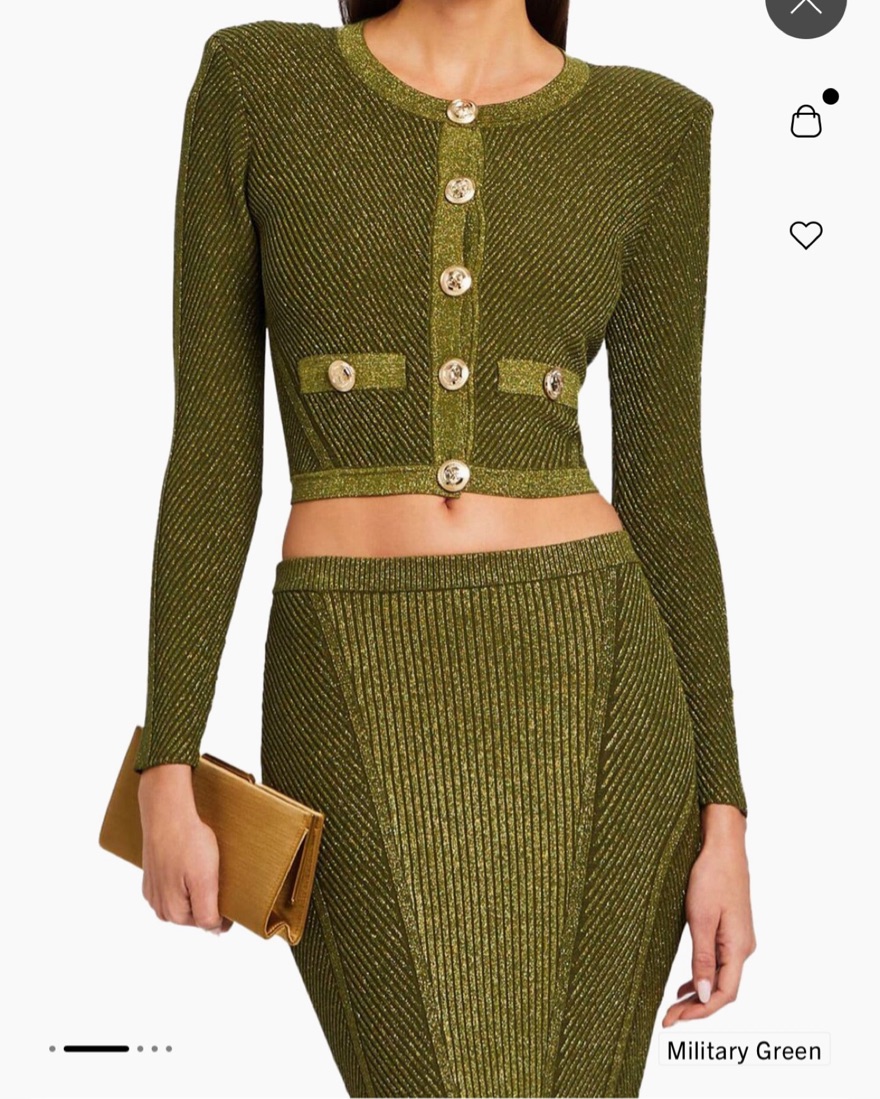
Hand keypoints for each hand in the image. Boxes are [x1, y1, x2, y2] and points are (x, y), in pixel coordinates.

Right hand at [138, 763, 233, 934]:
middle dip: (208, 896)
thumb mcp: (205, 881)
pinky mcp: (152, 875)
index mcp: (173, 912)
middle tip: (216, 872)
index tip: (229, 887)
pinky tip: (189, 860)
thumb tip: (214, 932)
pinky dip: (185, 876)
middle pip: (196, 912)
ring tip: (202, 864)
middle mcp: (159, 907)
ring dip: (196, 887)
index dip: (224, 907)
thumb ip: (208, 912)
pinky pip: (175, 884)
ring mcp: (153, 891)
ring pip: (186, 898)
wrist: (167, 811)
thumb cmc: (188, 842)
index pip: (208, 922)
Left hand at [662, 803, 755, 1025]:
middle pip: (722, 990)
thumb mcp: (700, 918)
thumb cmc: (711, 876)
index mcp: (739, 948)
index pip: (723, 994)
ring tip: (673, 1007)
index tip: (674, 1020)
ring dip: (698, 994)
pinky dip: (702, 976)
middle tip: (668, 1018)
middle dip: (696, 1007)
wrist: (723, 846)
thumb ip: (702, 958)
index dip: (699, 1012)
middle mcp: (743, 947)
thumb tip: (701, 995)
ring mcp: (739, 939)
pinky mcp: (731, 930)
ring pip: (720, 977)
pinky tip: (685, 984)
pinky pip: (719, 962)